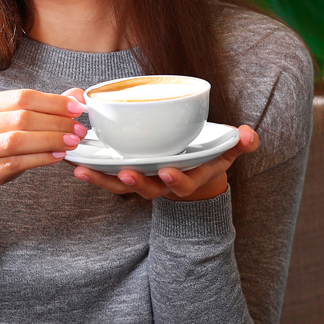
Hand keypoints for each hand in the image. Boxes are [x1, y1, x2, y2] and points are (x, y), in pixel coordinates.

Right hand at [0, 89, 85, 218]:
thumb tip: (75, 95)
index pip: (22, 97)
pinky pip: (16, 163)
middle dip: (56, 121)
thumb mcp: (11, 128)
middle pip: (22, 116)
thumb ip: (41, 110)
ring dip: (51, 139)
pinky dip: (41, 158)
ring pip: (18, 139)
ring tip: (72, 142)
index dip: (53, 101)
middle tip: (79, 128)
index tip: (77, 107)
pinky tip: (57, 156)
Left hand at [71, 114, 258, 201]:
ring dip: (102, 181)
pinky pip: (106, 179)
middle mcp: (163, 185)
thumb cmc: (207, 158)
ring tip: (83, 172)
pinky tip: (73, 165)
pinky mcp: (125, 177)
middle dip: (136, 182)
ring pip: (120, 187)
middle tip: (125, 172)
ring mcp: (142, 183)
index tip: (167, 171)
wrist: (190, 174)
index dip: (175, 180)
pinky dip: (91, 174)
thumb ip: (240, 143)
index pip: (182, 183)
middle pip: (148, 189)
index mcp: (188, 179)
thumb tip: (250, 134)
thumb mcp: (226, 151)